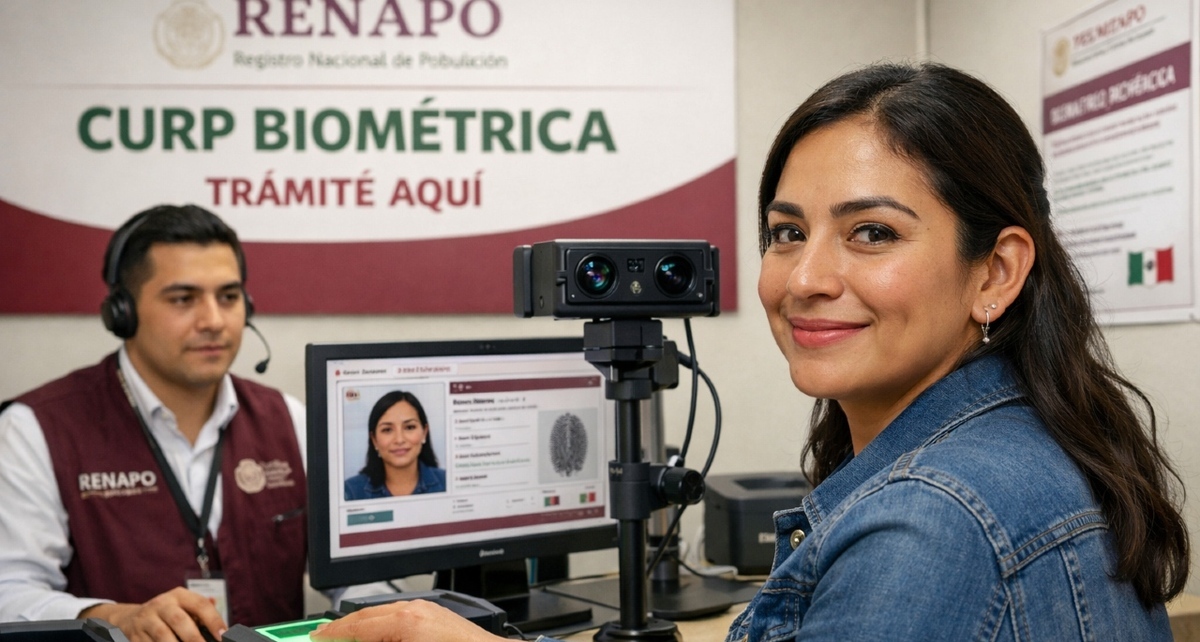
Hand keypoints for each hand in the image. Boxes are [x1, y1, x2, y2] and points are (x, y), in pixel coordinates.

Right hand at [79, 587, 226, 641]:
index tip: (224, 636)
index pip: (200, 605)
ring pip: (162, 635)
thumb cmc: (169, 615)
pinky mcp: (135, 636)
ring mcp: (146, 620)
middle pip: (179, 620)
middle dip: (194, 638)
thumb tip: (225, 629)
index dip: (214, 621)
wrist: (131, 618)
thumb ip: (204, 614)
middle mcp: (162, 605)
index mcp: (179, 595)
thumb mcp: (185, 607)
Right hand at [310, 599, 506, 641]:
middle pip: (367, 614)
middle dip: (345, 628)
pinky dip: (385, 625)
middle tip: (327, 637)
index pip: (356, 626)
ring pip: (384, 613)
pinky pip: (402, 615)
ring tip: (352, 639)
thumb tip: (357, 639)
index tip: (316, 636)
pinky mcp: (437, 614)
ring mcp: (429, 609)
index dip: (332, 632)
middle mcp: (416, 609)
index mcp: (405, 622)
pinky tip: (383, 636)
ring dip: (366, 626)